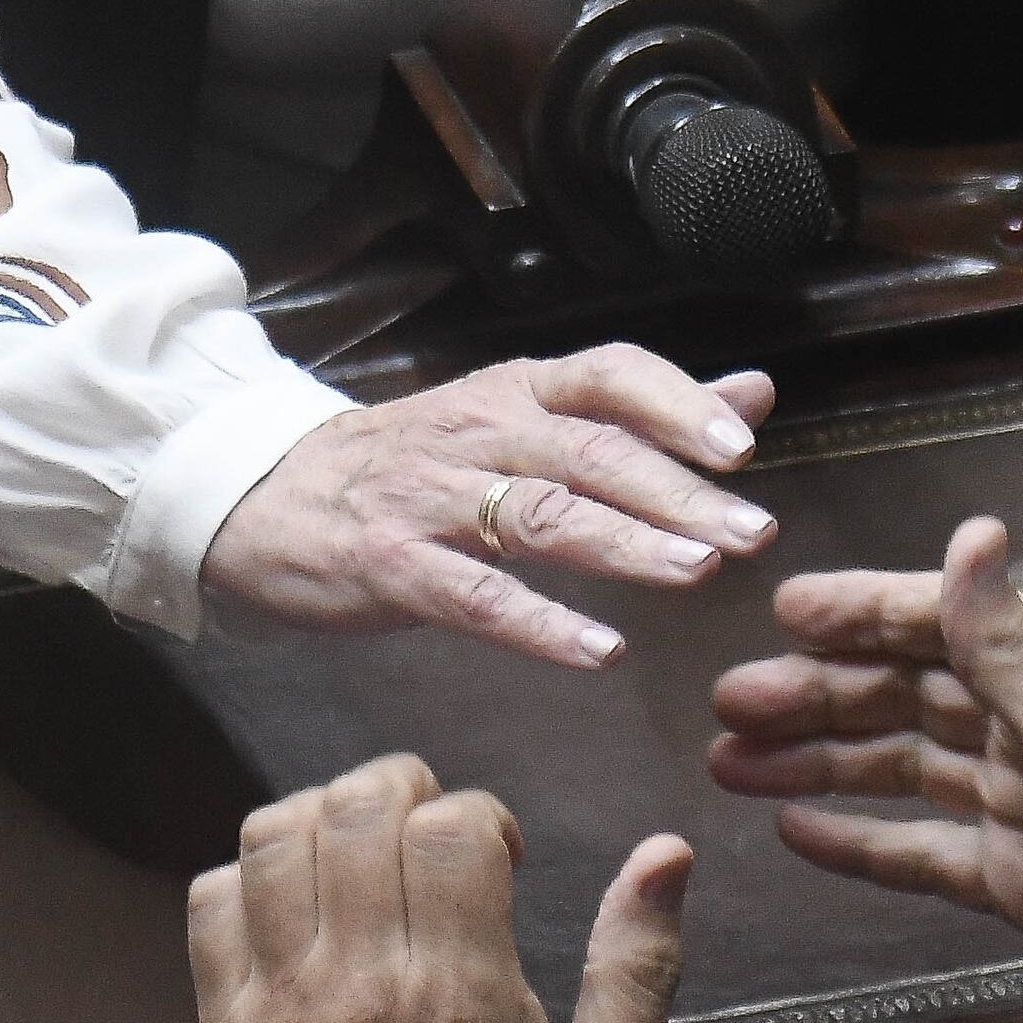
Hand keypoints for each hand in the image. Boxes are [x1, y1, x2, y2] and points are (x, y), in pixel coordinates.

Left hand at [189, 753, 695, 1022]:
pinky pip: (212, 899)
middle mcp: (362, 994)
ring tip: (363, 853)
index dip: (483, 817)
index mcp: (462, 1003)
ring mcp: (280, 1011)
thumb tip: (668, 855)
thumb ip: (634, 971)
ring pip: (275, 833)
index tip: (498, 856)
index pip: (452, 828)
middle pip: (358, 807)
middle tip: (428, 829)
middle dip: (403, 788)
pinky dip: (251, 878)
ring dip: (322, 818)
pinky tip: (302, 908)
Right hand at [204, 348, 777, 667]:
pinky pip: (476, 596)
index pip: (608, 373)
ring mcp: (431, 499)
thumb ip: (639, 413)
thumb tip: (754, 394)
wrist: (268, 493)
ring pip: (539, 515)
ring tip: (697, 572)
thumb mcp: (520, 416)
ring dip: (625, 543)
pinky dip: (541, 624)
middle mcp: (479, 431)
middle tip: (751, 530)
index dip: (676, 403)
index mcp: (518, 390)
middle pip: (588, 450)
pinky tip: (599, 649)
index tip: (742, 444)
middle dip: (676, 490)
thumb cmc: (417, 461)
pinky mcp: (393, 566)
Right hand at [705, 515, 1022, 1022]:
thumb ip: (1008, 641)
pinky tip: (799, 829)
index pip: (942, 623)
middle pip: (907, 698)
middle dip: (818, 695)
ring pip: (902, 772)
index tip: (788, 610)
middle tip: (732, 702)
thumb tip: (971, 528)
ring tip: (734, 764)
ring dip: (819, 762)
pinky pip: (920, 851)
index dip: (864, 612)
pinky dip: (858, 839)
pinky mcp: (1018, 881)